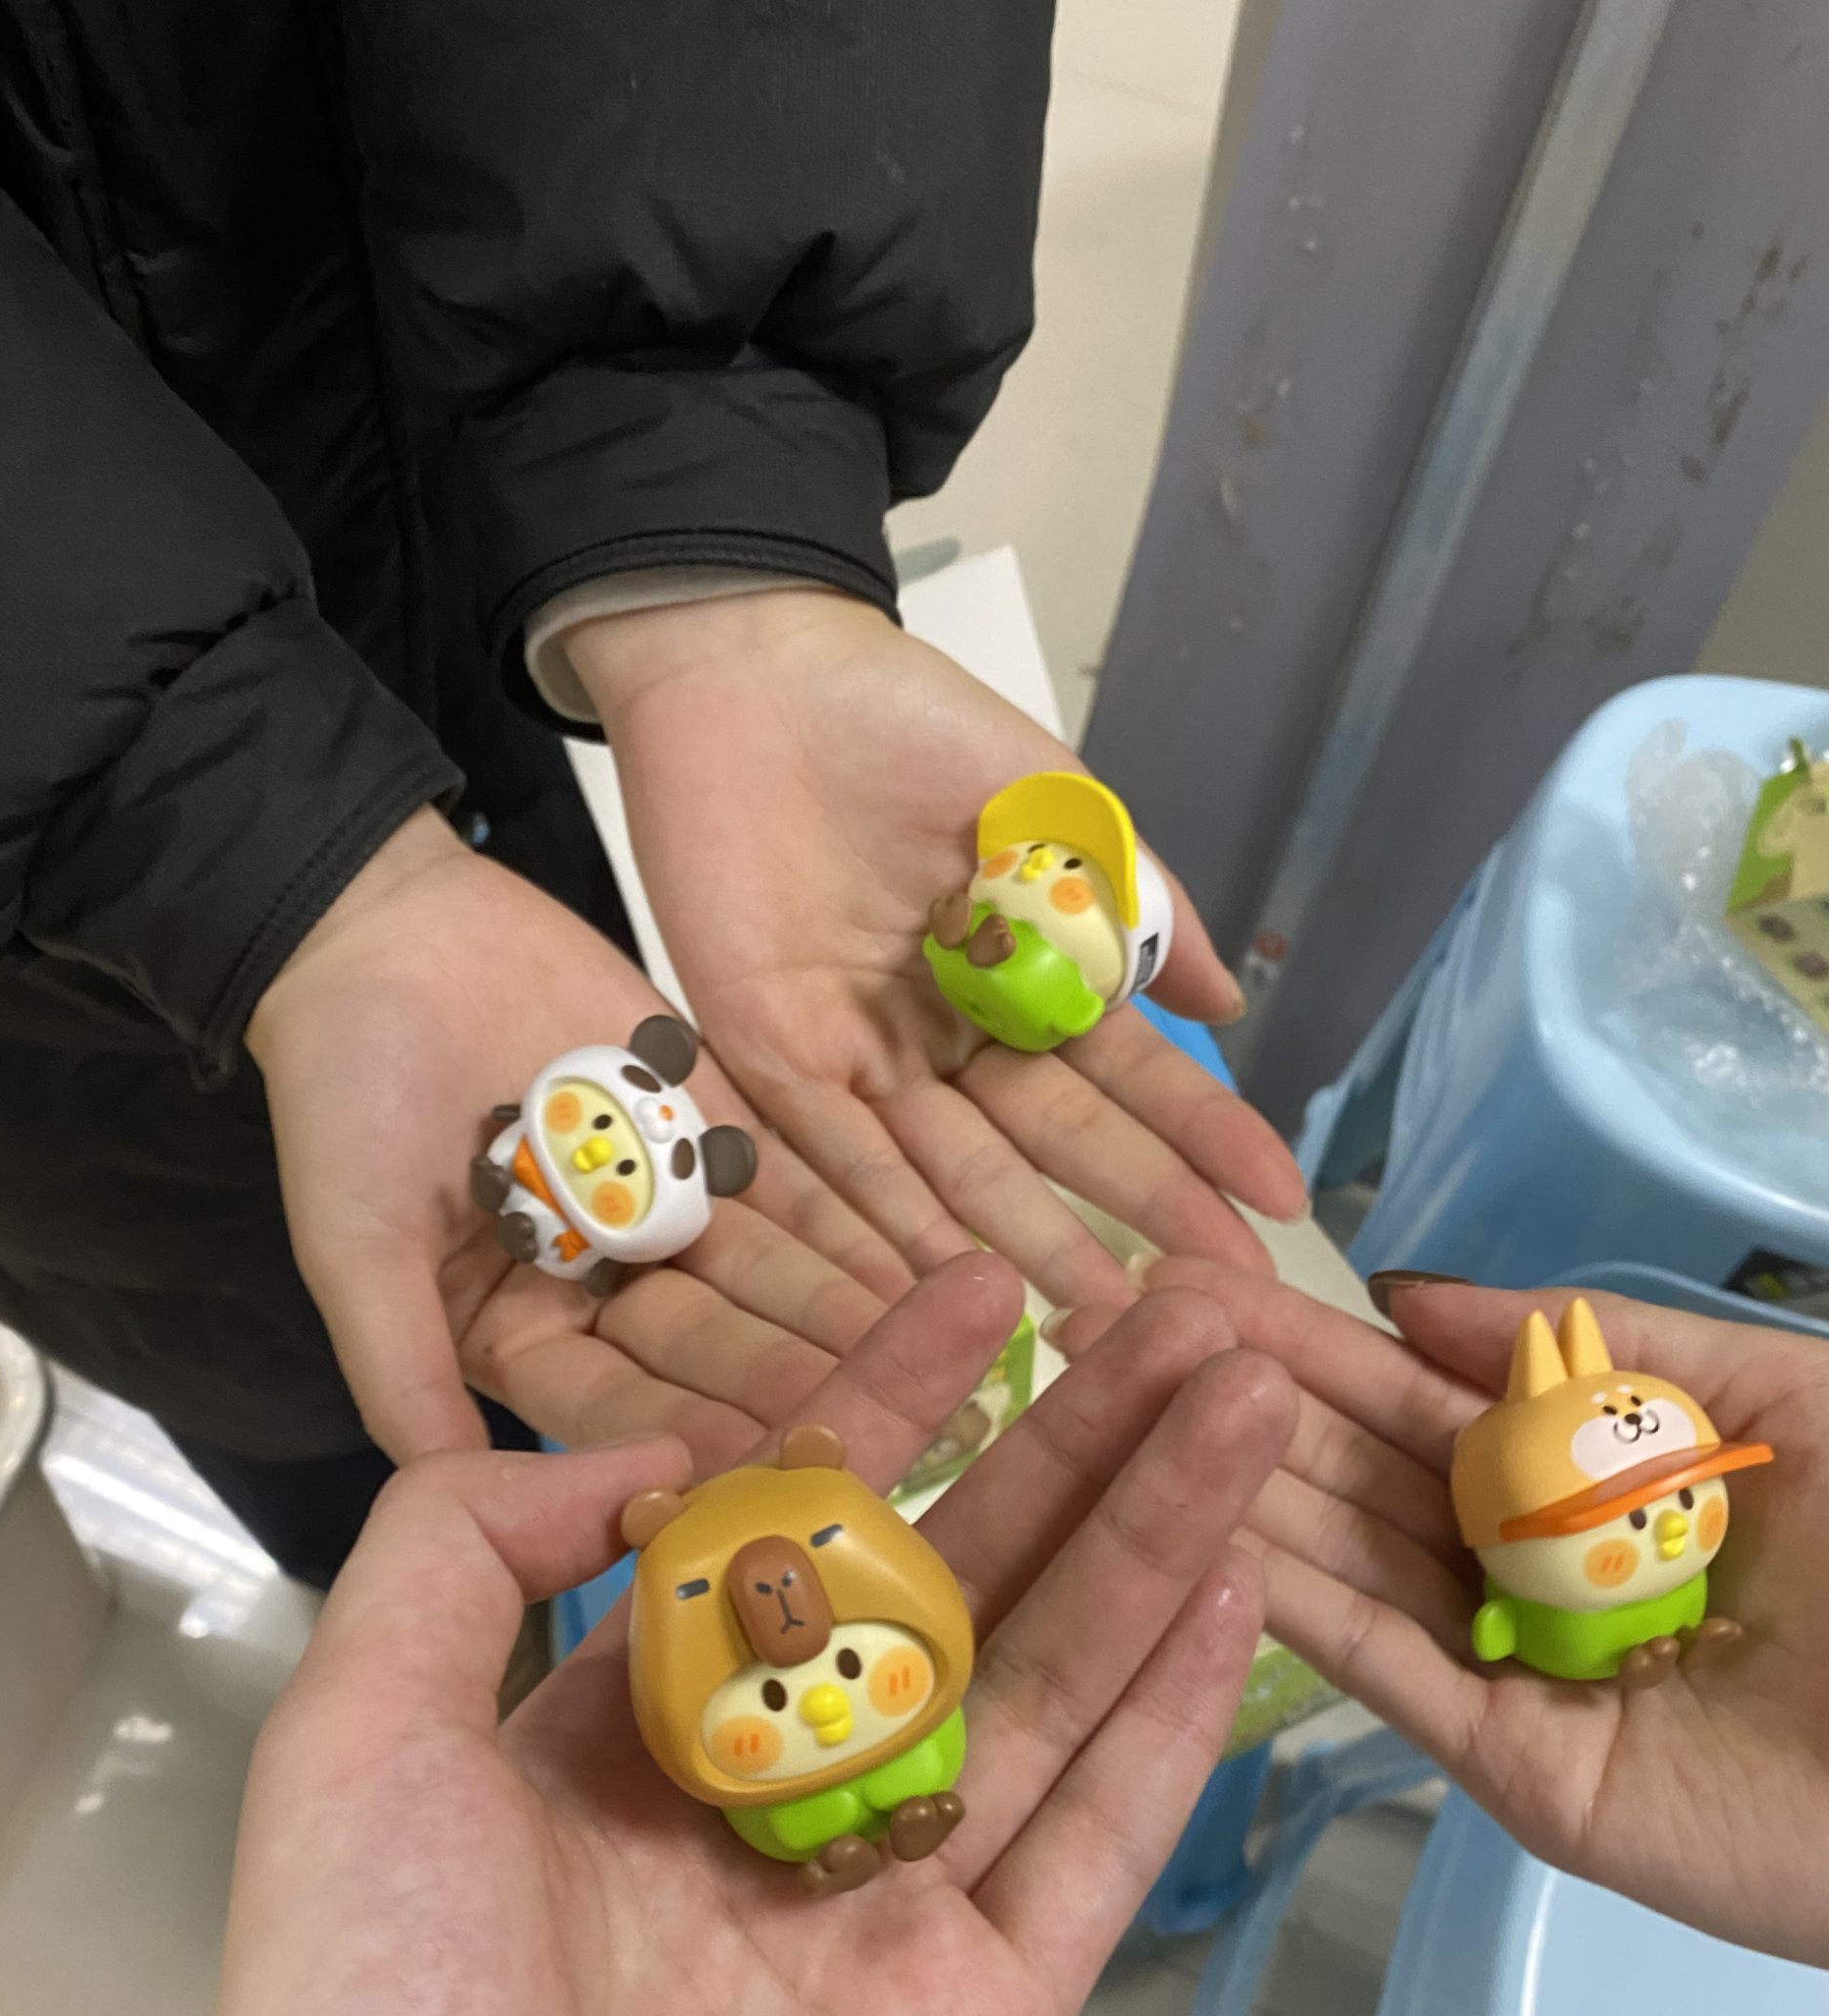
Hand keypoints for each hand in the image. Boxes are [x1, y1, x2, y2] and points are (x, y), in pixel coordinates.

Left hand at [196, 1253, 1294, 2015]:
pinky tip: (1232, 1580)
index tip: (982, 1289)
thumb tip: (646, 1458)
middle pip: (954, 1583)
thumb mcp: (355, 1742)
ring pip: (1054, 1684)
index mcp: (629, 1735)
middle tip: (1183, 1312)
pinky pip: (1099, 1838)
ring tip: (1248, 1396)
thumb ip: (462, 1554)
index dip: (889, 1398)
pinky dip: (1174, 1714)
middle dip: (1067, 1443)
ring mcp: (891, 1912)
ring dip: (1153, 1535)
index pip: (785, 1525)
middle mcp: (775, 1803)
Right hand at [246, 807, 912, 1468]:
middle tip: (884, 1416)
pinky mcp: (714, 1134)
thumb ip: (398, 1367)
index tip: (758, 1468)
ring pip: (764, 1278)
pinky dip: (852, 1219)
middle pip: (707, 1353)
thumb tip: (439, 1492)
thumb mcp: (351, 1240)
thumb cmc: (342, 1090)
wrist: (386, 927)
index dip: (683, 1438)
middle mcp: (605, 1299)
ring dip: (841, 1312)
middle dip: (790, 1381)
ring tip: (927, 1347)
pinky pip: (793, 1186)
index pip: (612, 1411)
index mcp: (520, 1342)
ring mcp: (667, 1217)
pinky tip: (922, 1255)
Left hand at [567, 591, 1305, 1312]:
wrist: (747, 674)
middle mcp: (950, 1039)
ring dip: (1024, 1251)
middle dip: (1134, 1222)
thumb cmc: (903, 721)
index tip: (1279, 1208)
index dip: (1201, 1141)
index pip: (1128, 1077)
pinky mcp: (771, 1066)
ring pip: (954, 1177)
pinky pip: (838, 1163)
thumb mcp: (1050, 803)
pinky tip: (951, 1292)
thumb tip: (1233, 1000)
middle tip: (1209, 1310)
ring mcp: (863, 1061)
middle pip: (1051, 1149)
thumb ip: (1135, 907)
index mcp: (1023, 973)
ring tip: (1102, 1328)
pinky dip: (889, 1229)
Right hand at [1108, 1261, 1828, 1964]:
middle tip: (1117, 1325)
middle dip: (1243, 1400)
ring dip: (1238, 1487)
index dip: (1315, 1345)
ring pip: (1351, 1569)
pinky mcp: (1510, 1770)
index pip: (1422, 1406)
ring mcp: (1510, 1679)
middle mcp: (1524, 1578)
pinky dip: (1292, 1606)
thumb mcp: (1782, 1400)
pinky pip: (1390, 1676)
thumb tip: (1416, 1298)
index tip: (1199, 1281)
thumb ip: (1612, 1342)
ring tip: (1127, 1406)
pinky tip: (1200, 1533)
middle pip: (1362, 1480)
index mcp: (1584, 1488)